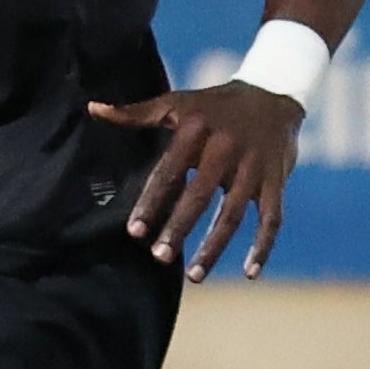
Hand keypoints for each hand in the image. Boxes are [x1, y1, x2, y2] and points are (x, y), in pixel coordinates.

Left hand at [86, 80, 303, 279]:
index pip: (169, 172)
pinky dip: (263, 246)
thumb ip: (135, 112)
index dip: (151, 202)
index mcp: (197, 131)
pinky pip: (272, 218)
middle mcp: (226, 149)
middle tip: (159, 257)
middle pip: (200, 196)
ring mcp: (254, 167)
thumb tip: (92, 109)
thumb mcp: (177, 102)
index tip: (134, 232)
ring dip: (215, 246)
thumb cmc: (214, 104)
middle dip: (179, 228)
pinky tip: (249, 272)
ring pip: (234, 213)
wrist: (274, 93)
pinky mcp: (277, 180)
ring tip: (194, 275)